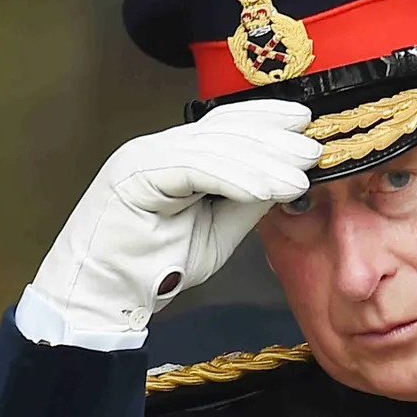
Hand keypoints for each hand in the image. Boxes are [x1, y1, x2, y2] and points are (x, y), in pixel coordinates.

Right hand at [17, 99, 320, 347]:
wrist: (105, 297)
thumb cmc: (156, 268)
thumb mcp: (218, 231)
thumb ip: (246, 201)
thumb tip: (287, 178)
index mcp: (177, 155)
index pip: (227, 124)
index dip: (266, 119)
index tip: (305, 123)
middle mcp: (159, 147)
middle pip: (224, 129)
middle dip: (272, 139)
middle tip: (311, 151)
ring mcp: (143, 156)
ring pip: (213, 148)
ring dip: (261, 163)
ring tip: (296, 179)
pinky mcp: (134, 175)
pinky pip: (193, 168)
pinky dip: (233, 179)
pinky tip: (263, 191)